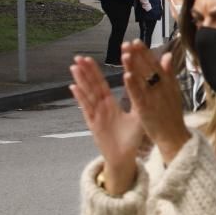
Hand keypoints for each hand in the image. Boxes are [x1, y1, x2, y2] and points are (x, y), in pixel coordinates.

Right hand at [70, 56, 143, 194]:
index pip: (103, 84)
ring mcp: (95, 116)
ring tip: (74, 66)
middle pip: (92, 87)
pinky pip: (87, 109)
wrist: (125, 158)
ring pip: (87, 95)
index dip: (97, 72)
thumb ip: (138, 100)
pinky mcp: (93, 124)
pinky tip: (74, 87)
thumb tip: (142, 84)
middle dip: (85, 72)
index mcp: (110, 105)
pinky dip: (80, 98)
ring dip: (81, 81)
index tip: (91, 58)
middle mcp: (100, 108)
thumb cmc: (131, 138)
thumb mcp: (137, 115)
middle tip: (79, 56)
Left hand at [121, 40, 190, 163]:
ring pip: (143, 80)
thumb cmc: (172, 114)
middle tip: (128, 42)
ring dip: (134, 66)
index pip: (155, 64)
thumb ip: (169, 73)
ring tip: (125, 54)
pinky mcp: (147, 110)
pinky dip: (133, 85)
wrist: (175, 136)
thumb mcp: (174, 90)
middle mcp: (162, 88)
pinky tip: (126, 76)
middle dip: (138, 55)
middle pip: (148, 69)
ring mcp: (155, 99)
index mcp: (168, 82)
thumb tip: (168, 55)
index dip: (145, 53)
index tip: (135, 41)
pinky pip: (139, 96)